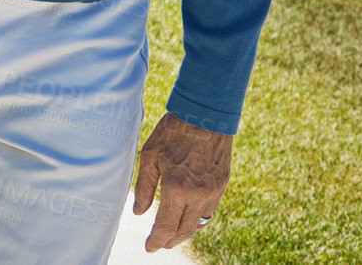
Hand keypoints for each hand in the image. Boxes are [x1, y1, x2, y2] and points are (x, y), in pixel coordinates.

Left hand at [133, 112, 234, 251]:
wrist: (206, 115)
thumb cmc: (173, 131)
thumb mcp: (149, 154)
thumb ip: (144, 186)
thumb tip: (138, 212)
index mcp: (177, 187)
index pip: (166, 227)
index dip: (156, 241)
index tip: (149, 247)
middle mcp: (198, 194)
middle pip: (184, 231)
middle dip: (169, 241)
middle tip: (157, 244)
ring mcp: (213, 191)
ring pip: (198, 223)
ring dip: (184, 233)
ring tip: (171, 235)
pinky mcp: (222, 185)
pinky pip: (209, 210)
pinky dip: (197, 219)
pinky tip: (187, 218)